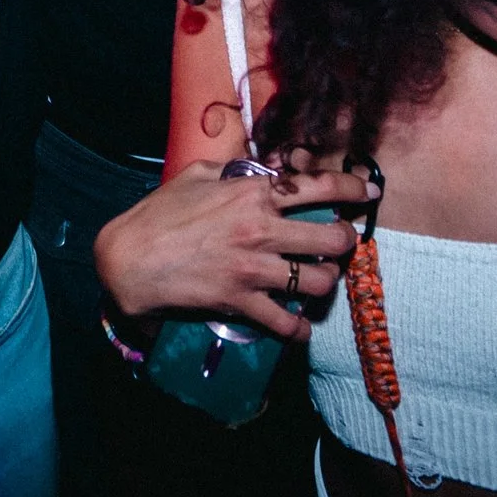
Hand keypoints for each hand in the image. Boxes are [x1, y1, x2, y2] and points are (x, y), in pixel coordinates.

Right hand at [94, 160, 373, 340]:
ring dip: (327, 282)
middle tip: (340, 241)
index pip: (317, 186)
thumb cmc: (158, 213)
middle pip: (333, 238)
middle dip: (346, 240)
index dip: (351, 188)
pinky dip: (299, 329)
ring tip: (321, 279)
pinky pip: (286, 323)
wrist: (129, 260)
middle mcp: (261, 230)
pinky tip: (300, 327)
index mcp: (252, 193)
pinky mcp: (241, 302)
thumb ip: (233, 169)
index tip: (367, 193)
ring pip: (320, 282)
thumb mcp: (195, 175)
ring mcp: (254, 269)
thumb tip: (258, 167)